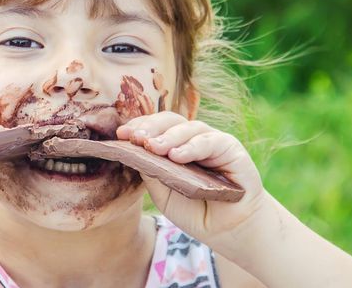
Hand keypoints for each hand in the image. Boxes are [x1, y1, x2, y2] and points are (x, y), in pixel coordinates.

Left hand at [117, 111, 266, 244]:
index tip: (121, 135)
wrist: (226, 230)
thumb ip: (151, 172)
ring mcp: (211, 141)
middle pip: (169, 121)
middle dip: (150, 127)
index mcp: (173, 145)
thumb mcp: (164, 193)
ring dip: (168, 137)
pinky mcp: (230, 148)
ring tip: (153, 147)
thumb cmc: (194, 210)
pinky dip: (192, 147)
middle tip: (136, 138)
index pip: (154, 128)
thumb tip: (133, 153)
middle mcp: (192, 139)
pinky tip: (177, 156)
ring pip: (188, 128)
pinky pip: (210, 141)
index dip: (139, 127)